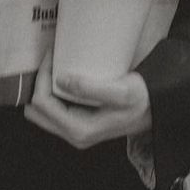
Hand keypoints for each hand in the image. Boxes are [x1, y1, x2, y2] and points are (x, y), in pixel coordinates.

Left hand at [23, 49, 151, 148]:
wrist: (153, 108)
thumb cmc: (140, 99)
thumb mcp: (120, 91)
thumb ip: (91, 88)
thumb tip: (62, 79)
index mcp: (79, 130)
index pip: (43, 104)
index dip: (42, 77)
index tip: (53, 55)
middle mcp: (73, 135)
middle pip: (36, 111)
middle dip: (38, 84)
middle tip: (51, 60)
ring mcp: (74, 131)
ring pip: (41, 112)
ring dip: (43, 88)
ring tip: (54, 65)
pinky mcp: (76, 123)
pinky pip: (52, 110)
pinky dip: (51, 92)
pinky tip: (60, 76)